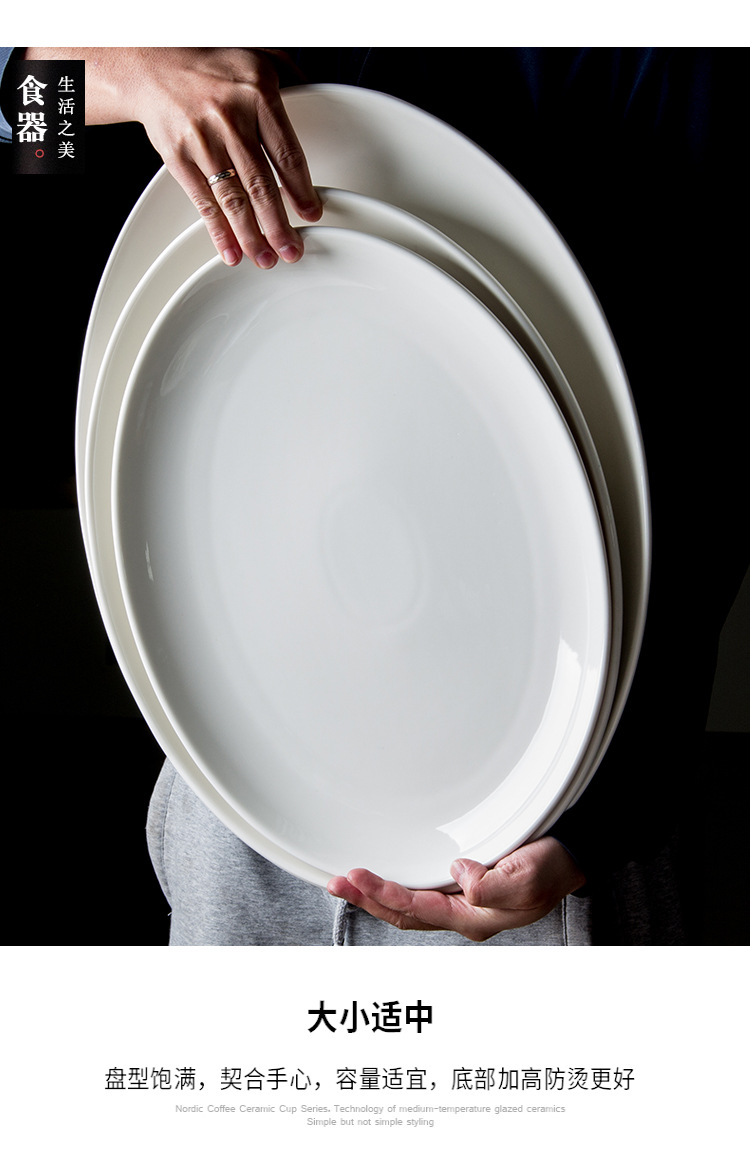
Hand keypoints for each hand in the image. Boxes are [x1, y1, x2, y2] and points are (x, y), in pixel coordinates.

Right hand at [25, 47, 322, 266]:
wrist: (150, 64)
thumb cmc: (208, 64)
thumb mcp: (255, 56)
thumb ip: (288, 79)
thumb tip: (316, 95)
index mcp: (257, 92)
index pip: (286, 153)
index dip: (301, 190)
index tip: (311, 213)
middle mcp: (230, 116)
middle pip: (261, 183)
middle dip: (279, 225)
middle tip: (292, 250)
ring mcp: (202, 138)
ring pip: (233, 197)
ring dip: (251, 236)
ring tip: (266, 259)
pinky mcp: (178, 155)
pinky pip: (203, 201)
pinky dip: (218, 231)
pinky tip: (231, 250)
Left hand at [327, 837, 585, 941]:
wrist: (571, 859)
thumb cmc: (552, 868)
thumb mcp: (527, 878)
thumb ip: (491, 885)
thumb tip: (458, 875)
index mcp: (474, 918)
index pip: (417, 910)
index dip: (384, 894)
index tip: (356, 877)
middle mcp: (463, 917)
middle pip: (403, 915)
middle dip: (367, 900)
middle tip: (336, 883)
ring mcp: (462, 906)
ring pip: (407, 909)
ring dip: (374, 896)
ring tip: (345, 883)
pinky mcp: (463, 892)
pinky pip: (419, 897)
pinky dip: (393, 890)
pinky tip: (379, 883)